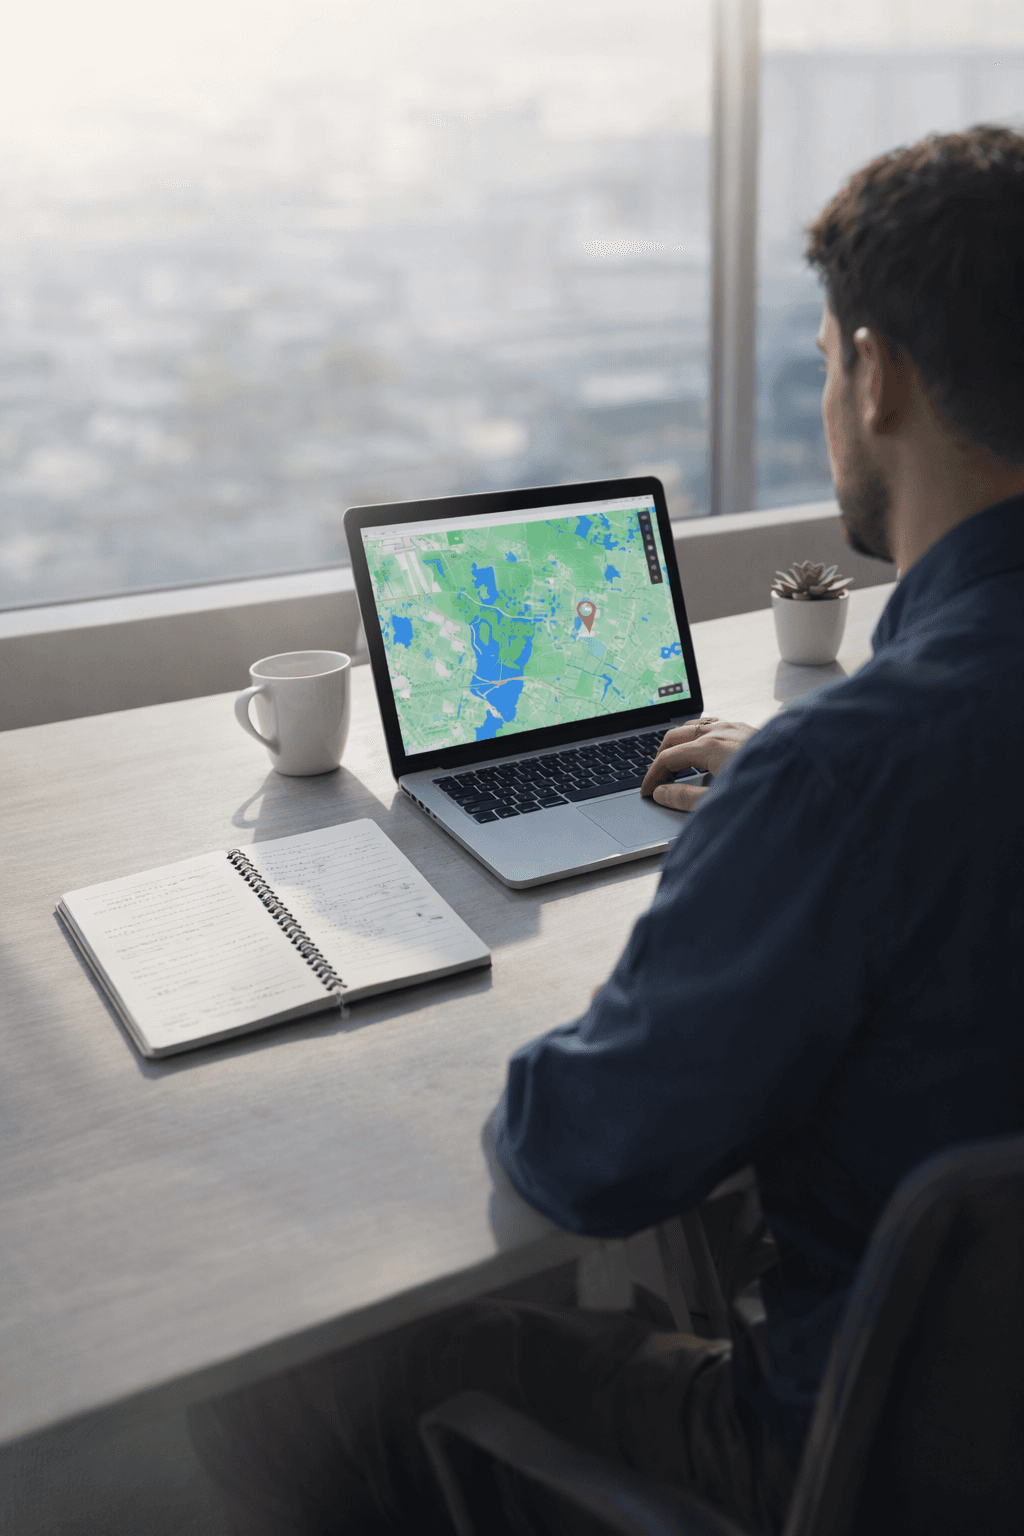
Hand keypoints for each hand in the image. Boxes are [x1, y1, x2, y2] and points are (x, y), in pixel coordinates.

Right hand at [640, 717, 755, 810]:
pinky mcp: (746, 730)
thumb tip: (662, 794)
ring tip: (674, 765)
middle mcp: (720, 731)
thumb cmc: (765, 791)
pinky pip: (712, 725)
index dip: (652, 776)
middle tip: (655, 778)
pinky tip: (702, 750)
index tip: (646, 791)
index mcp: (709, 746)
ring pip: (693, 727)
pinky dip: (698, 735)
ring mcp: (734, 727)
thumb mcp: (719, 801)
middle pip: (675, 737)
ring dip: (679, 744)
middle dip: (660, 757)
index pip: (668, 758)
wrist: (807, 777)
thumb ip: (685, 798)